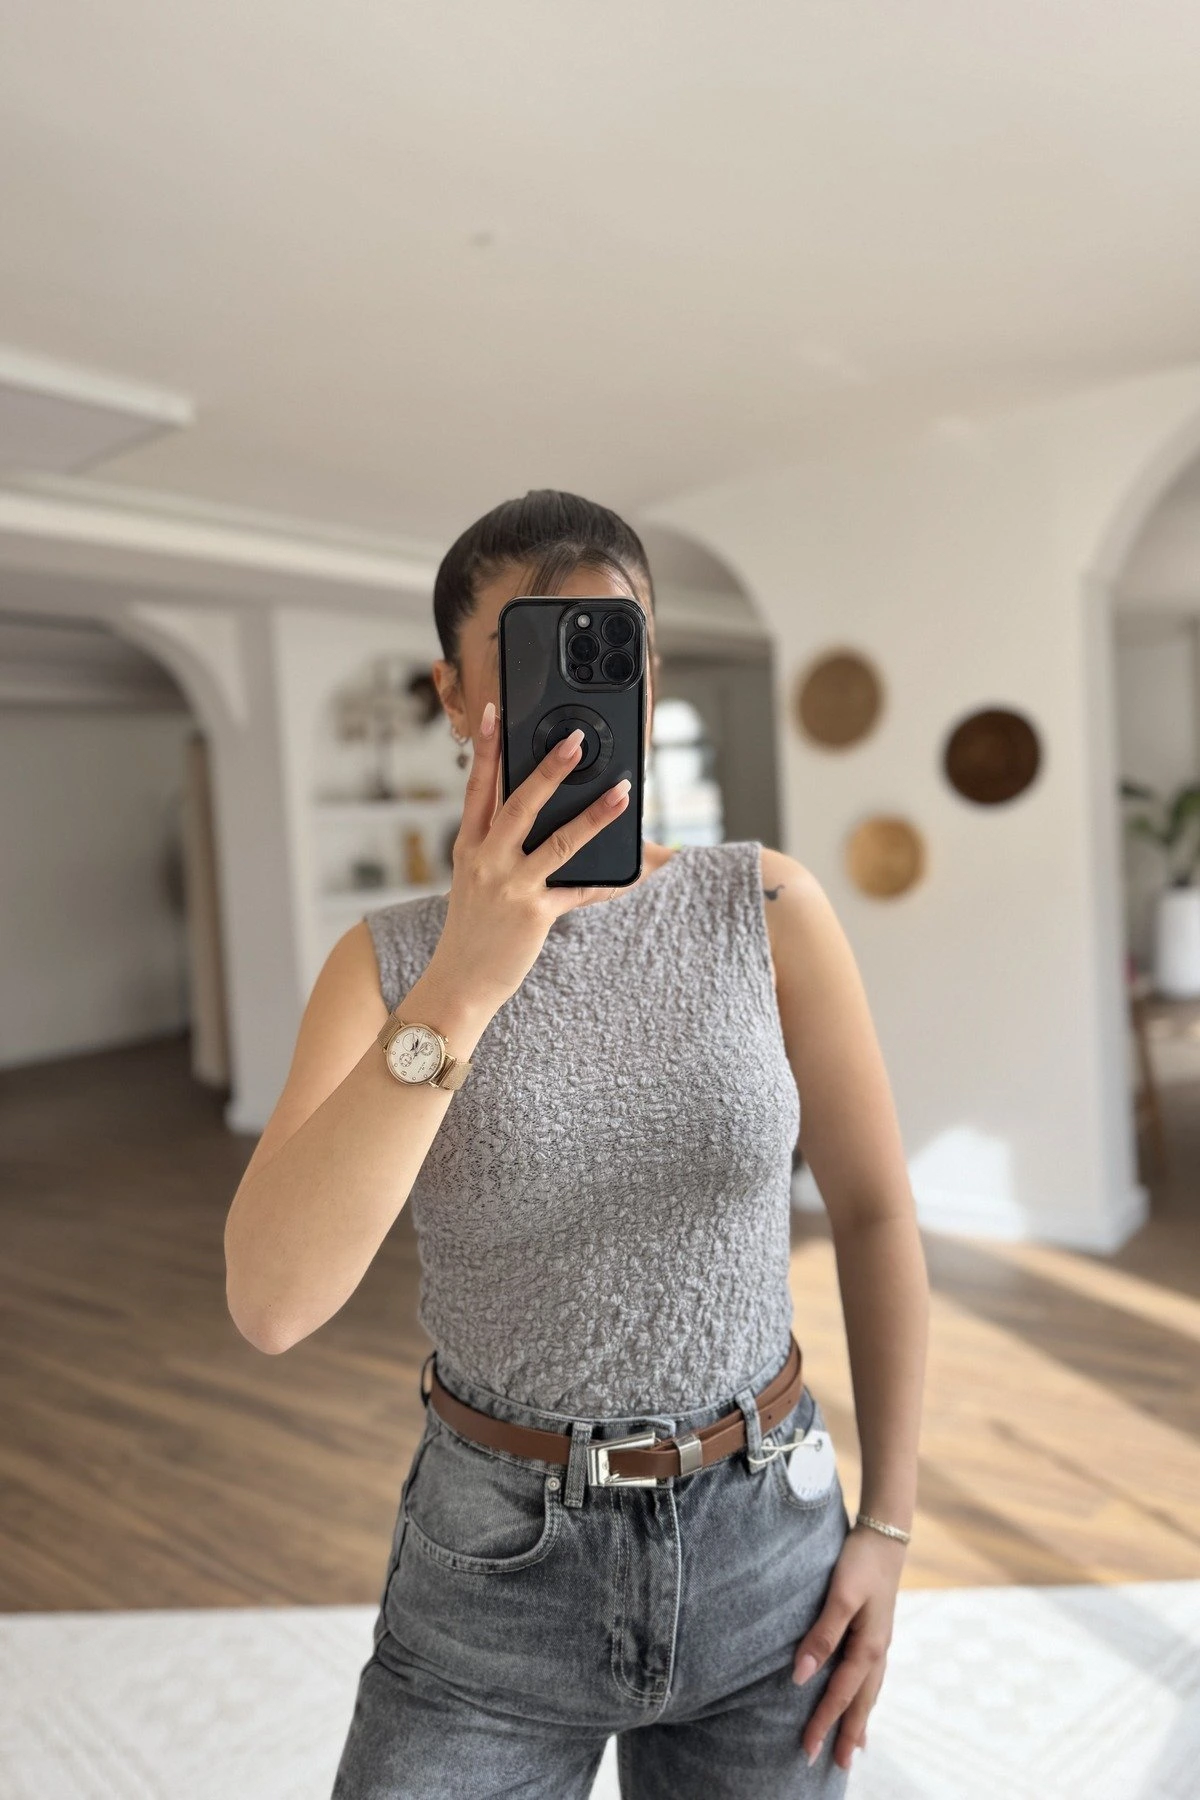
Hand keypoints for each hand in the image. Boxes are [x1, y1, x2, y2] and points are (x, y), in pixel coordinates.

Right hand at [433, 698, 632, 1008]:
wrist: (458, 982)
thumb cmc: (471, 929)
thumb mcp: (474, 880)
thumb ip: (498, 846)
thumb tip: (538, 815)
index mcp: (469, 847)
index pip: (477, 787)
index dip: (486, 748)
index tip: (495, 712)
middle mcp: (486, 861)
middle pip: (519, 803)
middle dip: (549, 768)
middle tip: (575, 739)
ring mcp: (510, 887)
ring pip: (558, 841)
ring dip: (595, 814)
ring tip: (623, 791)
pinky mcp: (534, 914)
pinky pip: (581, 890)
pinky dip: (612, 880)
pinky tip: (640, 867)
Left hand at [791, 1524, 904, 1774]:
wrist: (885, 1536)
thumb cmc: (860, 1562)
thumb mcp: (840, 1595)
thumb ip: (822, 1634)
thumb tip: (801, 1676)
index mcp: (868, 1649)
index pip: (840, 1696)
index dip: (823, 1724)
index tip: (806, 1751)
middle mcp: (877, 1652)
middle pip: (860, 1703)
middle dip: (847, 1735)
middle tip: (837, 1767)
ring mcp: (880, 1643)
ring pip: (869, 1693)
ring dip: (859, 1720)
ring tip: (854, 1747)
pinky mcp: (877, 1633)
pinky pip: (871, 1677)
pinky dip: (866, 1697)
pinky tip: (862, 1698)